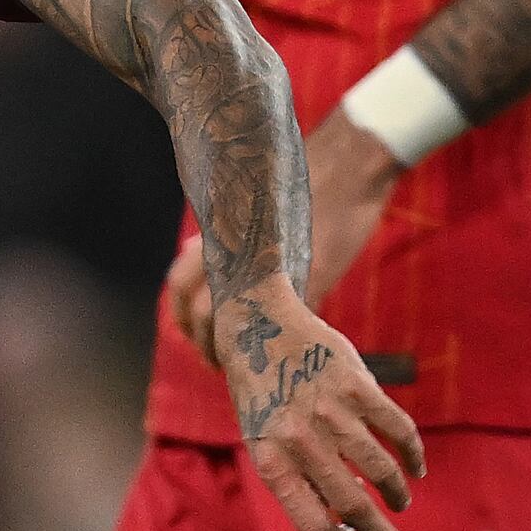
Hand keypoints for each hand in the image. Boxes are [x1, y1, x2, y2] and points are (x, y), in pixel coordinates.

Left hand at [168, 118, 411, 368]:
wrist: (350, 166)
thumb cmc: (306, 182)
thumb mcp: (255, 208)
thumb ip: (228, 238)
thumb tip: (202, 265)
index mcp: (220, 233)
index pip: (180, 283)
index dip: (183, 318)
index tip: (194, 337)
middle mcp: (237, 252)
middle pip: (201, 314)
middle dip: (204, 345)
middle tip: (215, 362)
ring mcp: (272, 270)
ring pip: (235, 325)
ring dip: (234, 352)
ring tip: (244, 364)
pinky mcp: (309, 280)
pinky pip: (287, 322)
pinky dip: (283, 340)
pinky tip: (286, 346)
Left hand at [210, 277, 424, 530]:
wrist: (258, 325)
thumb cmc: (262, 393)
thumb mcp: (263, 439)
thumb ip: (297, 476)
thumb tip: (343, 517)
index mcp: (272, 462)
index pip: (311, 525)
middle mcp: (301, 442)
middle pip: (354, 507)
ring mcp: (331, 413)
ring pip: (382, 472)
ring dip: (397, 495)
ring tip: (400, 502)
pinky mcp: (357, 386)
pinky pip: (398, 431)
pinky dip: (412, 455)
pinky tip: (415, 467)